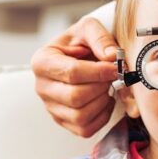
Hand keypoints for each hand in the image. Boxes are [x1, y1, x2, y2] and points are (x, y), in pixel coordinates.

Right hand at [31, 16, 120, 137]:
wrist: (78, 56)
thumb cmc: (80, 42)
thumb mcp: (88, 29)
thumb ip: (100, 38)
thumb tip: (112, 57)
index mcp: (42, 61)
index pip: (71, 73)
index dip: (98, 72)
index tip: (116, 68)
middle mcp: (41, 87)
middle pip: (75, 97)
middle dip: (101, 87)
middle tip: (113, 77)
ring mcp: (50, 107)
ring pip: (80, 116)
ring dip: (102, 102)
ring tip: (107, 86)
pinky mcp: (62, 121)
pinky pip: (85, 129)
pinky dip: (101, 116)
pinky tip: (103, 99)